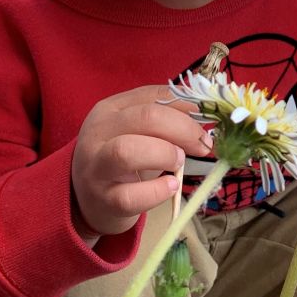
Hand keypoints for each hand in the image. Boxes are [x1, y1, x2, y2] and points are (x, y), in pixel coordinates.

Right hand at [71, 85, 212, 237]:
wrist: (89, 200)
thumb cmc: (122, 160)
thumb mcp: (137, 131)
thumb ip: (165, 117)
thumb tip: (203, 111)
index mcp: (109, 109)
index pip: (153, 96)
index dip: (188, 107)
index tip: (208, 122)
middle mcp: (98, 133)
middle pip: (145, 118)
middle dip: (183, 129)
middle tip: (202, 145)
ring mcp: (96, 168)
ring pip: (128, 152)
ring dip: (164, 154)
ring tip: (178, 163)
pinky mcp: (103, 200)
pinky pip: (132, 195)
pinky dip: (158, 191)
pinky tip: (170, 187)